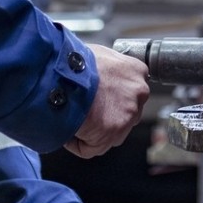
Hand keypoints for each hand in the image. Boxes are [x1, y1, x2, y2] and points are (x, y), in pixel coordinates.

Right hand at [65, 44, 148, 158]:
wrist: (63, 75)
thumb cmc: (74, 61)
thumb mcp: (99, 54)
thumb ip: (110, 68)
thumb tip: (100, 76)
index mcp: (137, 72)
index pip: (131, 91)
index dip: (112, 97)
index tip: (99, 98)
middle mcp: (138, 93)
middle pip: (125, 113)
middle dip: (107, 115)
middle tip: (86, 110)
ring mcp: (128, 115)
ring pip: (112, 133)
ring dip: (94, 131)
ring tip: (74, 119)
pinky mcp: (112, 134)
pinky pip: (92, 148)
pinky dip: (78, 144)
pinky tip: (67, 131)